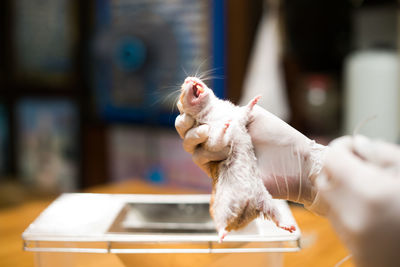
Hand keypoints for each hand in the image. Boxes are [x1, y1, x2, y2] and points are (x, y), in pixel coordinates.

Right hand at [175, 101, 326, 210]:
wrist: (294, 163)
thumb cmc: (277, 136)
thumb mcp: (250, 115)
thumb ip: (223, 107)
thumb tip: (199, 91)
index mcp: (222, 120)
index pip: (195, 110)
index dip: (187, 100)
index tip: (188, 88)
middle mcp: (215, 137)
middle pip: (185, 127)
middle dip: (184, 118)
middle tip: (190, 113)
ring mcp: (215, 155)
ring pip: (189, 143)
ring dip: (195, 134)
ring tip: (208, 131)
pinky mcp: (217, 172)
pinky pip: (200, 158)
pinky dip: (207, 149)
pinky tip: (222, 145)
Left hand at [316, 135, 399, 266]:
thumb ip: (382, 154)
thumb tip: (358, 145)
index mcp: (369, 192)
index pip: (332, 158)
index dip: (342, 148)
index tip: (354, 147)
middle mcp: (352, 216)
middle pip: (324, 180)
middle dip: (338, 170)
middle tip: (360, 168)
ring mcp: (350, 237)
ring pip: (329, 202)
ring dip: (342, 192)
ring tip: (370, 193)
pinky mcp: (354, 252)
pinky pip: (340, 223)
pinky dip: (349, 213)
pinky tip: (372, 213)